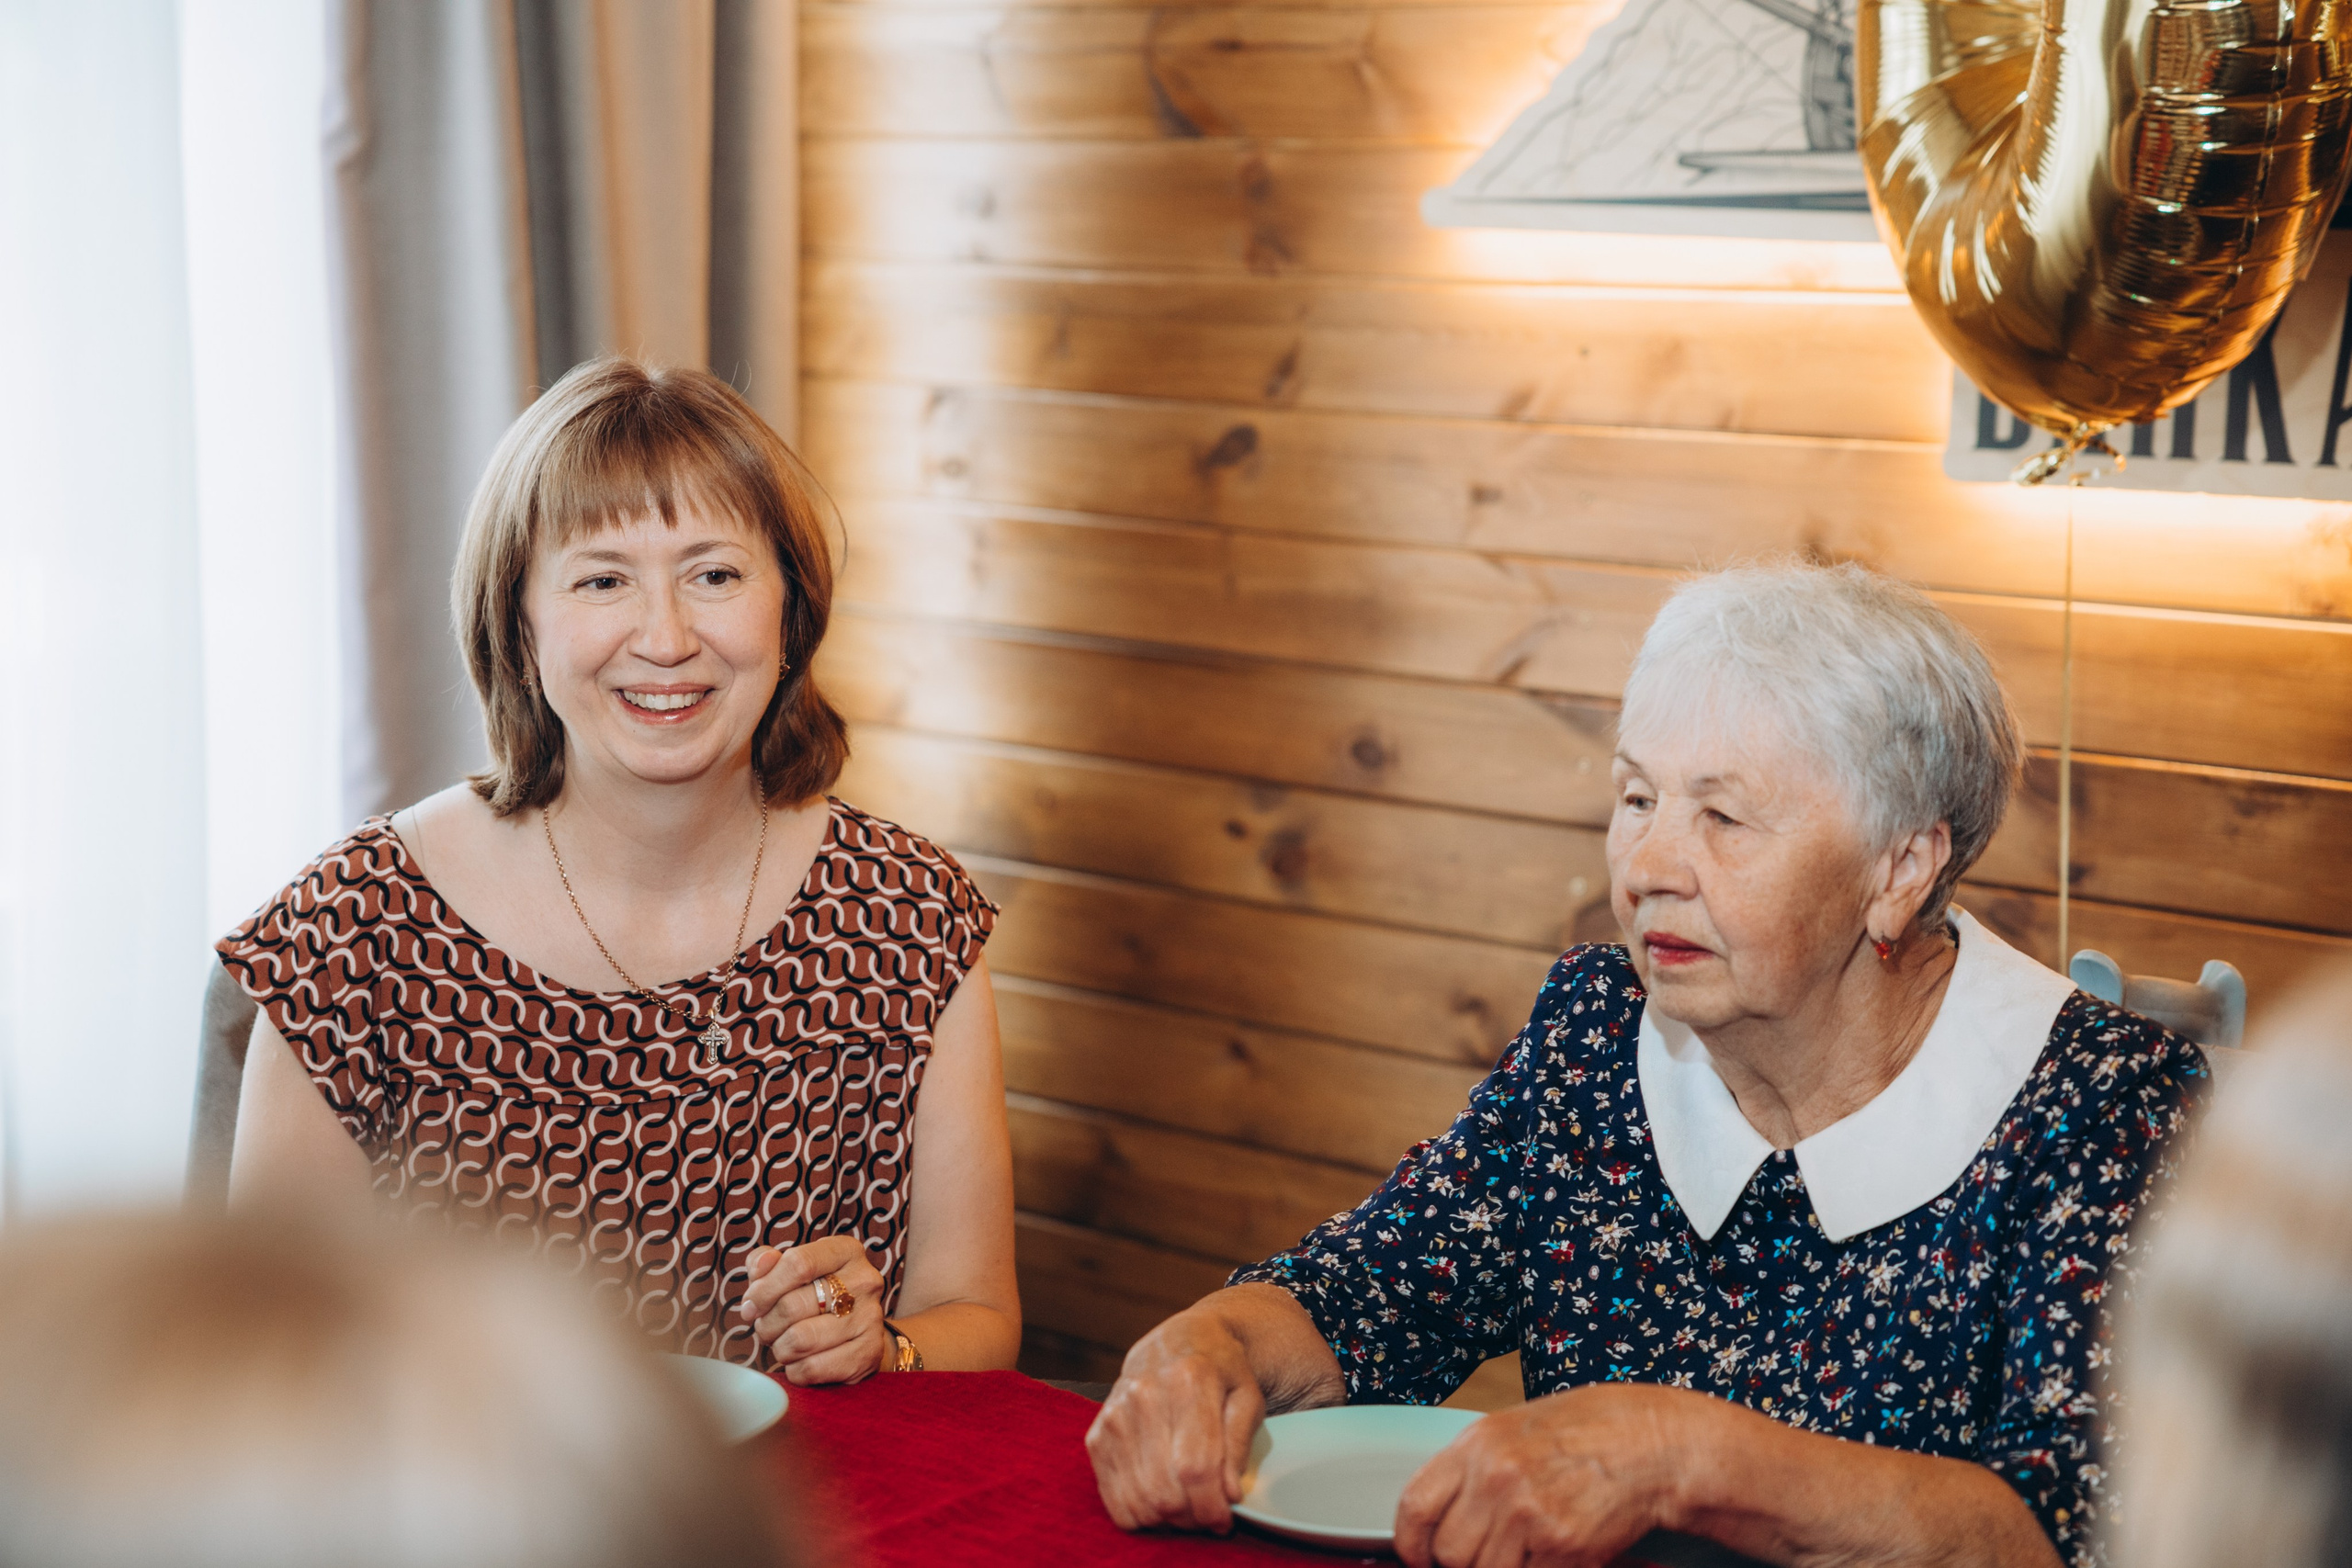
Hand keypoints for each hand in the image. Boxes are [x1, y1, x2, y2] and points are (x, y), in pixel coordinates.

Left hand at [736, 1235, 888, 1385]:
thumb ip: (767, 1262)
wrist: (859, 1332)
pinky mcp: (869, 1353)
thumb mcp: (791, 1270)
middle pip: (793, 1305)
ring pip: (800, 1340)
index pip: (798, 1264)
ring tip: (783, 1344)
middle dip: (767, 1323)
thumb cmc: (817, 1296)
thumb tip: (761, 1266)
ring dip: (780, 1348)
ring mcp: (870, 1317)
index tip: (751, 1305)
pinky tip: (800, 1361)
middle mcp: (864, 1280)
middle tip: (766, 1329)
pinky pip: (813, 1367)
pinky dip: (795, 1370)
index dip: (764, 1289)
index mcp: (846, 1251)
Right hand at [1085, 1307, 1267, 1533]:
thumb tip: (1229, 1495)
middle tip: (1210, 1516)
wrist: (1177, 1342)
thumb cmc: (1221, 1372)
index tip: (1225, 1520)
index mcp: (1188, 1380)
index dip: (1211, 1506)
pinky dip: (1141, 1514)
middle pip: (1164, 1490)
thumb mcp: (1248, 1398)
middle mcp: (1143, 1395)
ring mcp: (1114, 1416)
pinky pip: (1114, 1500)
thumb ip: (1240, 1445)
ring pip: (1138, 1501)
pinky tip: (1162, 1500)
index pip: (1195, 1466)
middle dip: (1192, 1518)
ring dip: (1168, 1521)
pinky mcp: (1096, 1436)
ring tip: (1189, 1508)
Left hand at [1394, 1383, 1705, 1567]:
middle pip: (1450, 1552)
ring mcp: (1529, 1512)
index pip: (1415, 1506)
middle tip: (1492, 1552)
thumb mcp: (1515, 1431)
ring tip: (1531, 1549)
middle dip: (1466, 1562)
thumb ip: (1475, 1470)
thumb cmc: (1588, 1433)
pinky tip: (1559, 1553)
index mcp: (1477, 1444)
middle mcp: (1496, 1477)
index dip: (1412, 1544)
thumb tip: (1441, 1519)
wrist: (1650, 1443)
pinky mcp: (1563, 1545)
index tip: (1420, 1557)